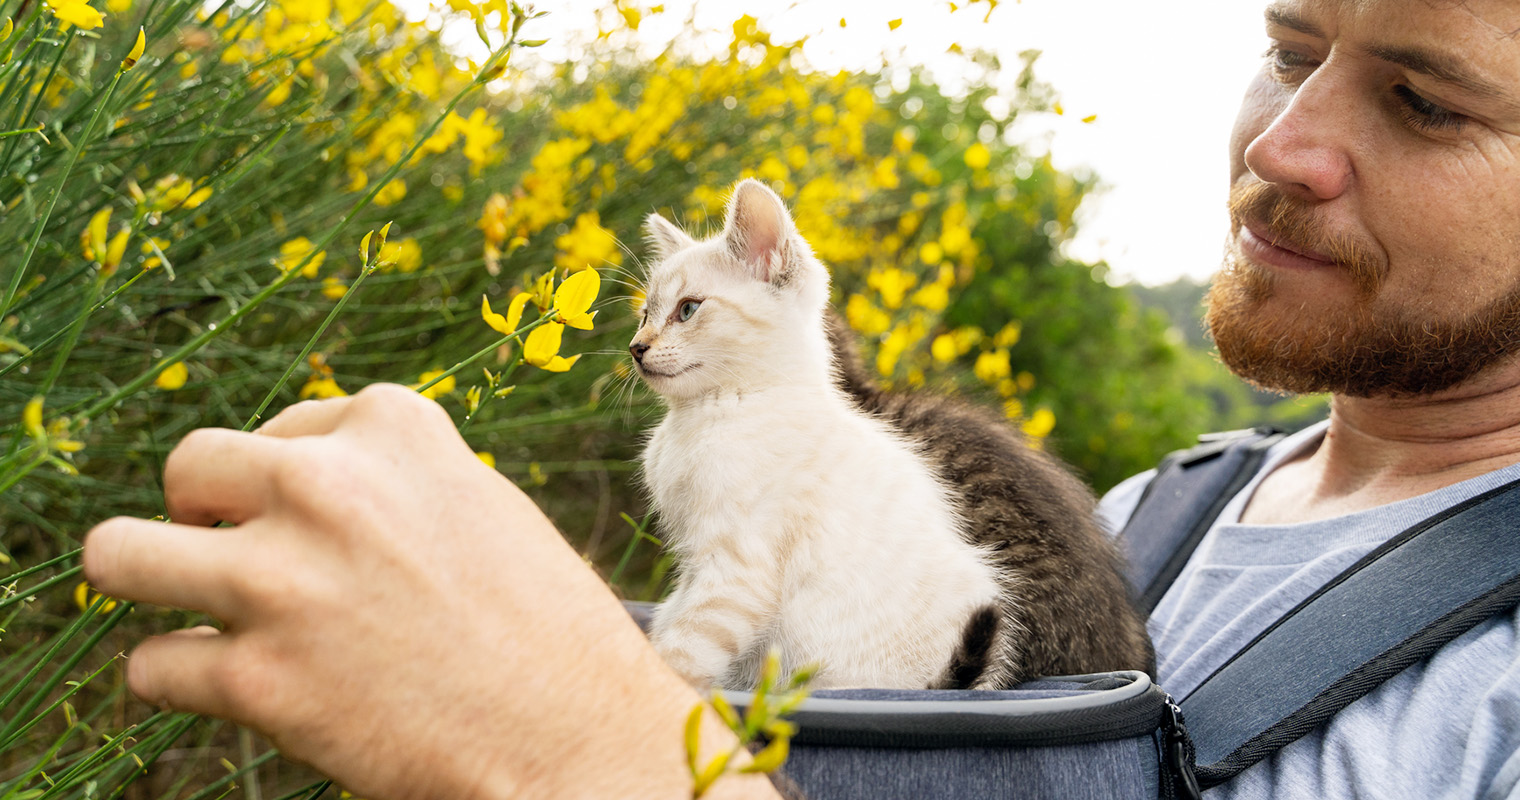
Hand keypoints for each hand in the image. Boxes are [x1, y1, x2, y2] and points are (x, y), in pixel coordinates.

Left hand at [83, 384, 777, 799]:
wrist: (579, 734)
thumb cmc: (542, 626)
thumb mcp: (478, 504)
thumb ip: (389, 479)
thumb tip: (288, 486)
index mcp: (394, 427)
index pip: (284, 429)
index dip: (287, 484)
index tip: (317, 530)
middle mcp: (326, 486)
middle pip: (188, 467)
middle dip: (202, 513)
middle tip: (236, 559)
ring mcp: (282, 580)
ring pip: (117, 555)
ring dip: (143, 578)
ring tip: (182, 606)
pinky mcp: (255, 679)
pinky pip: (151, 666)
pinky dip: (184, 681)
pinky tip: (239, 691)